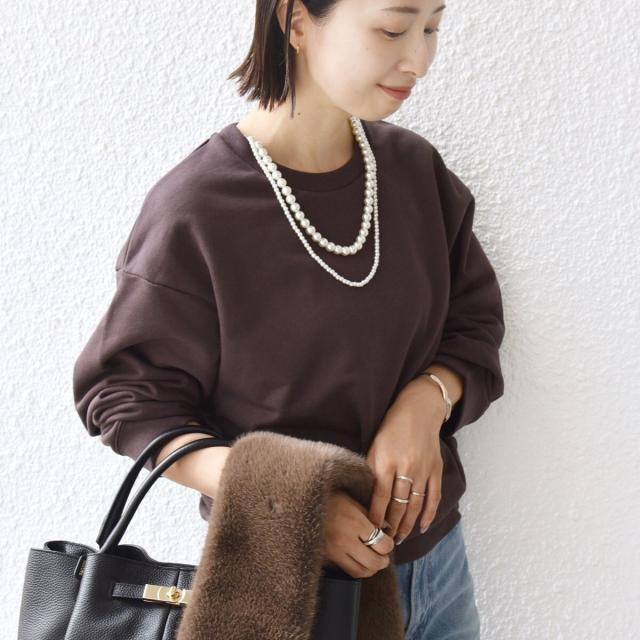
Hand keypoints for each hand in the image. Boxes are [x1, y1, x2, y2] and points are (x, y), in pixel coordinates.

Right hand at [322, 490, 395, 578]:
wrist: (302, 503)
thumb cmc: (330, 498)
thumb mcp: (352, 501)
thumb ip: (371, 516)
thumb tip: (387, 530)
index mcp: (354, 522)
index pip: (382, 544)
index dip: (389, 545)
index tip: (388, 540)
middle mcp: (344, 540)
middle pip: (374, 563)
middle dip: (383, 560)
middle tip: (383, 554)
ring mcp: (333, 552)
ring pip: (360, 572)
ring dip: (370, 568)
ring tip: (372, 558)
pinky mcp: (324, 558)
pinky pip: (346, 571)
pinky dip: (356, 568)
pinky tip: (357, 559)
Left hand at [365, 377, 445, 544]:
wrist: (420, 410)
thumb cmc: (392, 426)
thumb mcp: (375, 444)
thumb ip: (372, 469)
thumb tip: (368, 496)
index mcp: (386, 462)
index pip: (379, 498)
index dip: (376, 517)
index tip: (371, 530)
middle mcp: (406, 468)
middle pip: (398, 505)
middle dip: (390, 526)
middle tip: (384, 541)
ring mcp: (423, 470)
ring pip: (415, 506)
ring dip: (407, 525)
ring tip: (399, 538)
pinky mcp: (436, 470)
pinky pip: (433, 497)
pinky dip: (428, 514)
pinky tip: (421, 527)